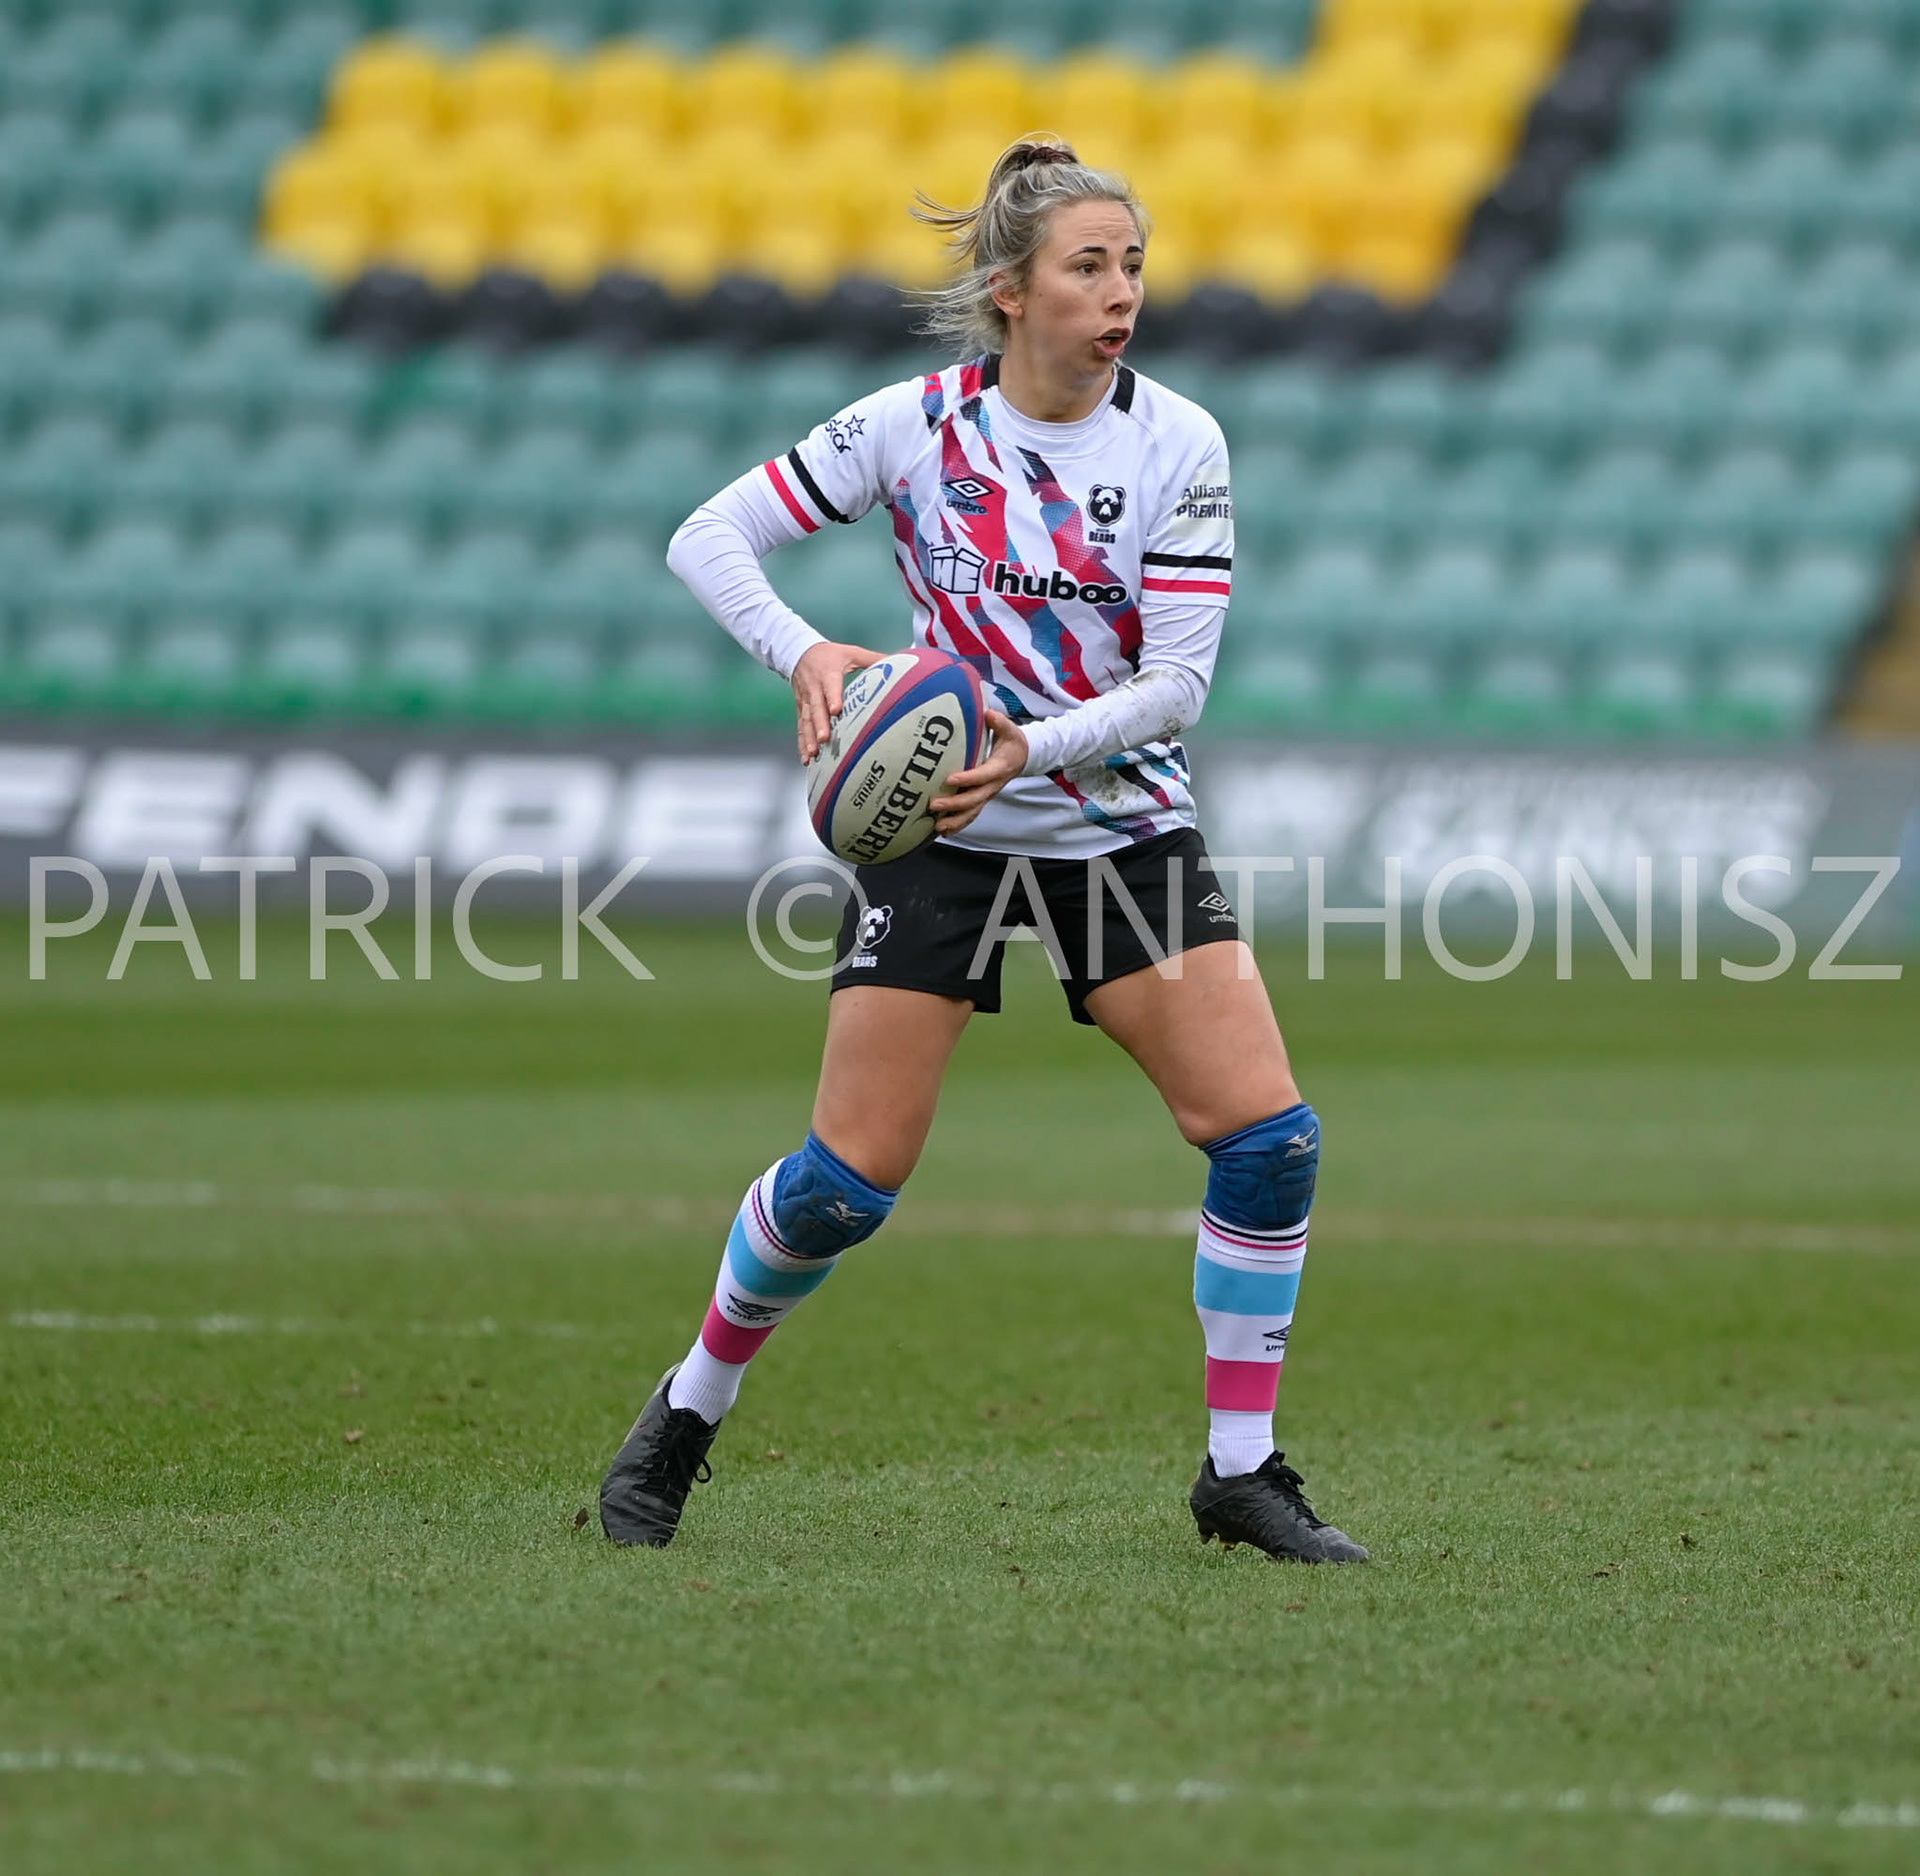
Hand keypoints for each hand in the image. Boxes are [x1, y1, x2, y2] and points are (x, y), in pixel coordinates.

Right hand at [792, 640, 886, 763]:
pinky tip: (806, 757)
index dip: (833, 697)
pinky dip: (802, 743)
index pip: (830, 686)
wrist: (799, 652)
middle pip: (816, 708)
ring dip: (809, 738)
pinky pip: (801, 727)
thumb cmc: (828, 655)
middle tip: (824, 739)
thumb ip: (872, 659)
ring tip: (813, 753)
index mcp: (828, 673)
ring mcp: (806, 700)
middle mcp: (815, 688)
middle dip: (820, 724)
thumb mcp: (851, 653)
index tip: (836, 710)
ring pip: (806, 720)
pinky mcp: (802, 709)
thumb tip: (898, 662)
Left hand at [929, 710, 1027, 837]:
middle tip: (934, 804)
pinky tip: (943, 832)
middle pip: (974, 799)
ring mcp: (987, 795)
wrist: (1022, 758)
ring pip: (972, 812)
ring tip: (938, 827)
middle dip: (954, 804)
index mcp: (999, 768)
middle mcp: (993, 785)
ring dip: (955, 821)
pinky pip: (971, 815)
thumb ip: (999, 723)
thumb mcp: (1010, 730)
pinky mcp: (982, 800)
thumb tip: (988, 714)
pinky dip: (958, 825)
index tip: (949, 779)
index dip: (967, 779)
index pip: (982, 776)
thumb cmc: (1012, 743)